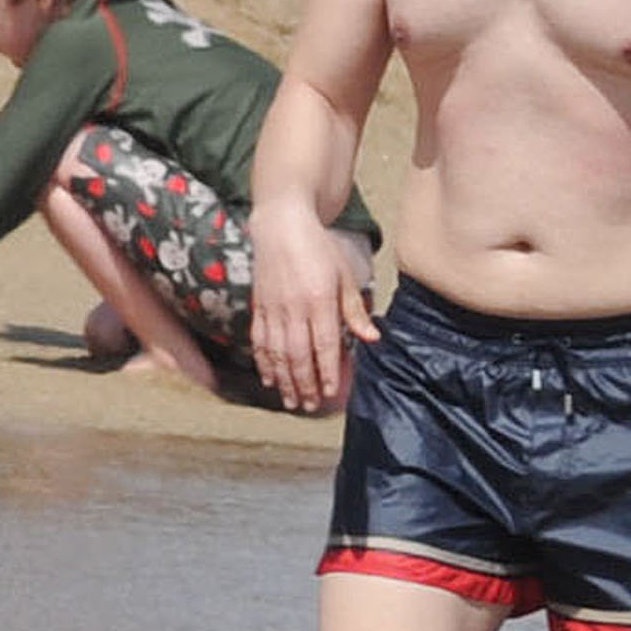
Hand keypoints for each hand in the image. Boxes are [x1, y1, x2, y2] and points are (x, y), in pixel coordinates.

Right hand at [248, 213, 377, 414]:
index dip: (326, 371)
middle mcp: (294, 307)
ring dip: (283, 380)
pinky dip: (263, 362)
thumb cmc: (318, 247)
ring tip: (291, 401)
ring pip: (276, 352)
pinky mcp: (259, 305)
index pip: (323, 344)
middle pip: (297, 355)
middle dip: (304, 384)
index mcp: (319, 299)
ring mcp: (273, 307)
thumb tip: (372, 338)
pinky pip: (259, 340)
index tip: (330, 391)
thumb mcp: (344, 275)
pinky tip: (269, 378)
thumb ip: (355, 310)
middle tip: (309, 405)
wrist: (282, 224)